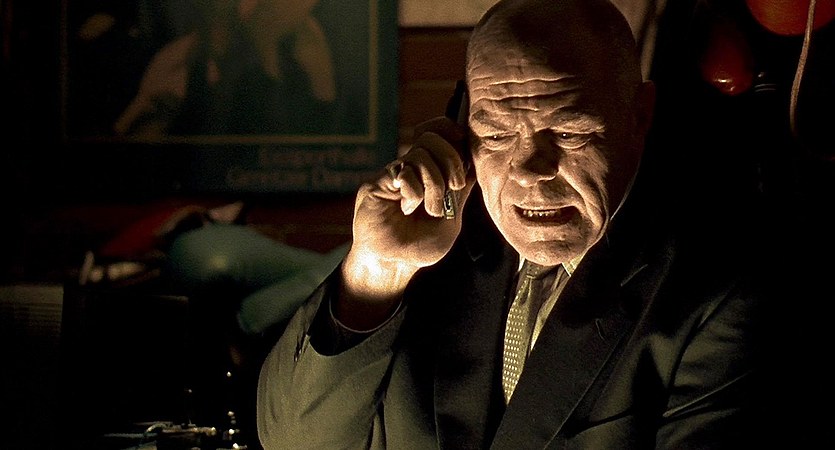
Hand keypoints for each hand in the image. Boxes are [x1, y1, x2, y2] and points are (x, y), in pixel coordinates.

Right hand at [336, 116, 473, 328]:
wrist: (395, 265)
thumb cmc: (422, 246)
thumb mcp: (453, 219)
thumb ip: (462, 192)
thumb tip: (473, 163)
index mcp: (432, 173)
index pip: (441, 135)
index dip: (453, 135)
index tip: (465, 152)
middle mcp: (413, 169)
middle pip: (433, 136)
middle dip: (450, 159)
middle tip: (454, 187)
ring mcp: (396, 174)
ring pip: (421, 153)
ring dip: (434, 183)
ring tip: (430, 208)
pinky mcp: (378, 183)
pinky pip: (404, 172)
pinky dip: (414, 193)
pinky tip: (407, 209)